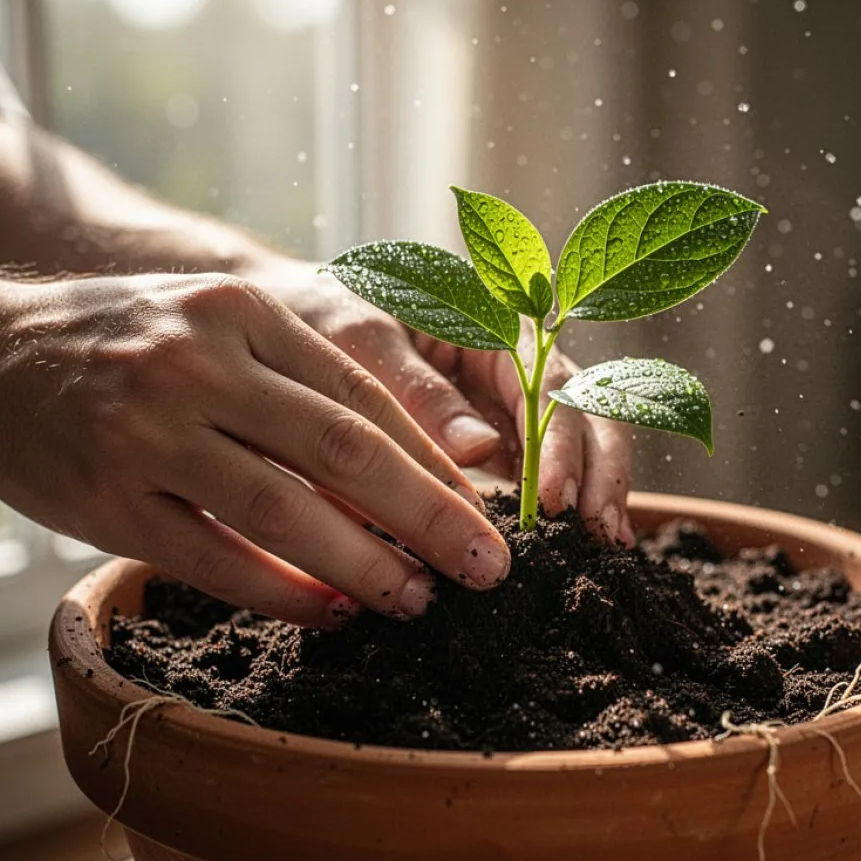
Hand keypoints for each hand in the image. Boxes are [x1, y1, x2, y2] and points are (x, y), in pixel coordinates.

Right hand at [0, 273, 509, 625]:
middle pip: (343, 451)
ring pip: (285, 511)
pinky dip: (283, 594)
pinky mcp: (107, 501)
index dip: (433, 460)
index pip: (364, 395)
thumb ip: (303, 379)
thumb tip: (415, 462)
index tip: (484, 510)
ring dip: (363, 565)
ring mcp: (149, 434)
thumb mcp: (217, 326)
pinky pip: (215, 559)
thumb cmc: (126, 343)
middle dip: (428, 516)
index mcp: (243, 313)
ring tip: (416, 599)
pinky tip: (330, 613)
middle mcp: (200, 364)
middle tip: (485, 567)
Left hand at [241, 258, 634, 541]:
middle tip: (600, 533)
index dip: (561, 441)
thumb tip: (482, 449)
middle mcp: (502, 363)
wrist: (260, 326)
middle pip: (579, 412)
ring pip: (564, 445)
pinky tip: (565, 546)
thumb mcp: (354, 340)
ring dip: (586, 494)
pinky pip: (526, 473)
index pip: (546, 382)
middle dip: (597, 470)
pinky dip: (548, 509)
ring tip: (600, 548)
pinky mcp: (477, 443)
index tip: (555, 499)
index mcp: (483, 323)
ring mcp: (494, 403)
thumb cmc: (308, 312)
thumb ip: (414, 389)